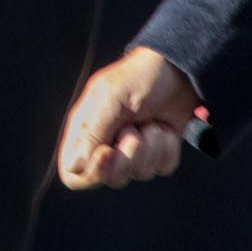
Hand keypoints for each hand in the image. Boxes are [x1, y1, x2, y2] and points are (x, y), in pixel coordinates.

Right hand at [58, 46, 201, 190]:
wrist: (178, 72)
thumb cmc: (139, 77)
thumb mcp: (110, 97)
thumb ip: (91, 131)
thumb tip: (74, 166)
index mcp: (85, 130)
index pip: (73, 171)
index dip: (90, 171)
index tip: (106, 152)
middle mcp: (106, 144)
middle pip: (109, 178)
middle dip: (127, 156)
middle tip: (133, 130)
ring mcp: (133, 151)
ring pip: (139, 174)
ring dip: (151, 147)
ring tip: (150, 121)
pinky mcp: (158, 153)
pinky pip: (162, 168)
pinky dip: (167, 149)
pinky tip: (164, 128)